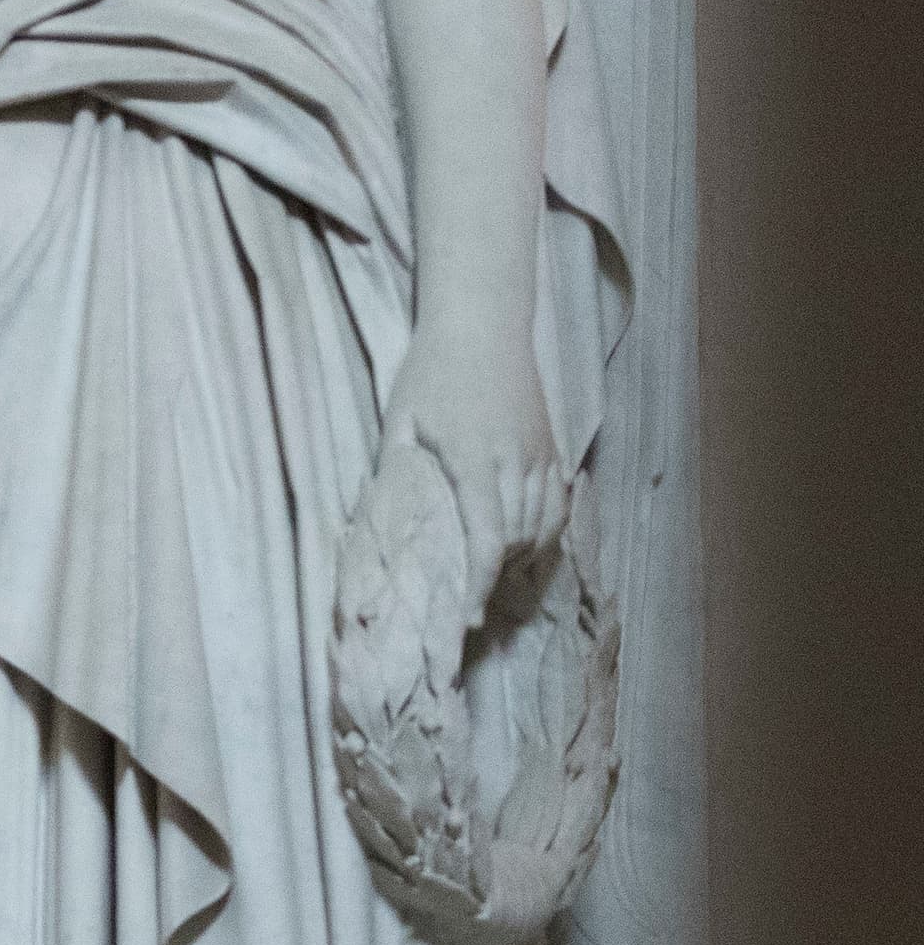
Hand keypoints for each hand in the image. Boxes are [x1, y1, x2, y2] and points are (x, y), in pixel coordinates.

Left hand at [377, 318, 560, 612]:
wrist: (482, 325)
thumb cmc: (429, 372)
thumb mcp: (400, 421)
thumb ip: (397, 473)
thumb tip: (384, 522)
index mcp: (474, 463)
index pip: (486, 542)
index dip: (479, 586)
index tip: (468, 618)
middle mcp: (516, 465)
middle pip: (517, 542)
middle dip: (496, 579)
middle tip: (470, 604)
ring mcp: (541, 457)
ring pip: (544, 528)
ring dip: (521, 559)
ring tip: (494, 579)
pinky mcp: (553, 448)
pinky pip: (560, 506)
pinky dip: (547, 533)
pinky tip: (527, 546)